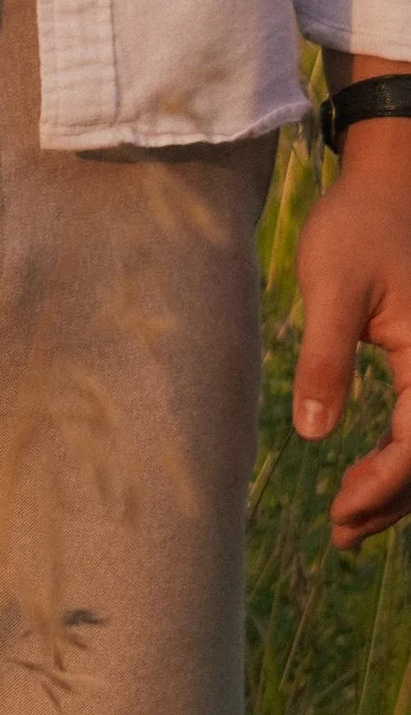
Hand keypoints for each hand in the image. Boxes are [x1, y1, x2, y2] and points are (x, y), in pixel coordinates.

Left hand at [294, 114, 410, 549]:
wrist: (388, 182)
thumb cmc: (357, 225)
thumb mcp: (330, 286)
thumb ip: (323, 358)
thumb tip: (312, 432)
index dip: (384, 486)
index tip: (339, 509)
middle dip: (392, 501)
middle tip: (340, 533)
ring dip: (400, 489)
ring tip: (350, 523)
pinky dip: (404, 459)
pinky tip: (370, 478)